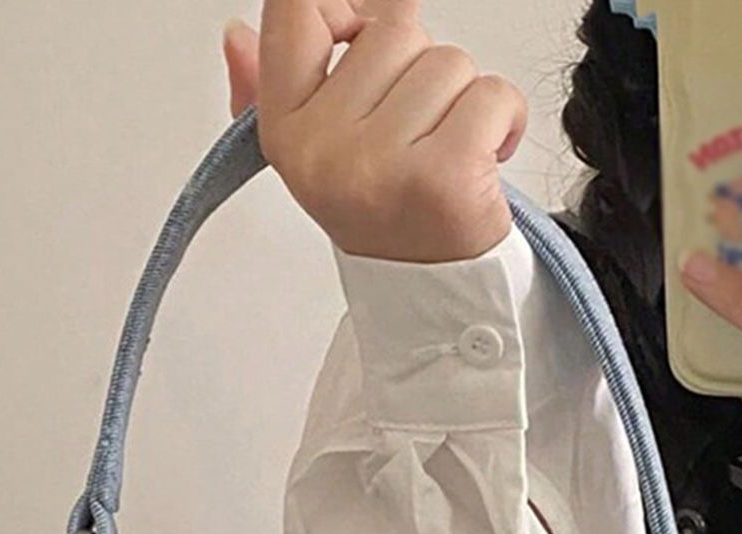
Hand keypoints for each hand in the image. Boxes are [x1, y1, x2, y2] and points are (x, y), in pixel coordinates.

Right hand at [221, 1, 525, 262]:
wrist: (431, 296)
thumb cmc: (386, 213)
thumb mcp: (315, 154)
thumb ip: (271, 87)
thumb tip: (237, 34)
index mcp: (286, 133)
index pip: (297, 9)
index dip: (346, 5)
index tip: (362, 30)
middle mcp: (325, 150)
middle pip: (392, 28)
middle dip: (419, 67)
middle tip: (416, 131)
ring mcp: (382, 165)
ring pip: (447, 61)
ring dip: (464, 100)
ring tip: (447, 151)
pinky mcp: (444, 176)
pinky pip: (491, 95)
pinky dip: (504, 120)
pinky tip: (484, 160)